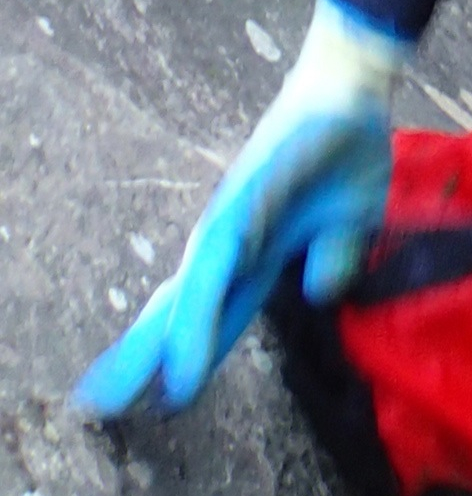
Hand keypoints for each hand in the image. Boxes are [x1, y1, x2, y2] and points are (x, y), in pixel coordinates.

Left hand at [76, 0, 406, 418]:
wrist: (352, 89)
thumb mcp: (351, 225)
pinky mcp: (242, 197)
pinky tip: (182, 343)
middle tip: (94, 407)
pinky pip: (217, 262)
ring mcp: (232, 218)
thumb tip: (317, 291)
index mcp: (258, 254)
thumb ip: (333, 261)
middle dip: (141, 359)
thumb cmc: (345, 153)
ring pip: (188, 293)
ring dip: (154, 345)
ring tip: (120, 391)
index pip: (215, 316)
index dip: (190, 358)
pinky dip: (198, 308)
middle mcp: (233, 240)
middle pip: (180, 310)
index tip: (159, 404)